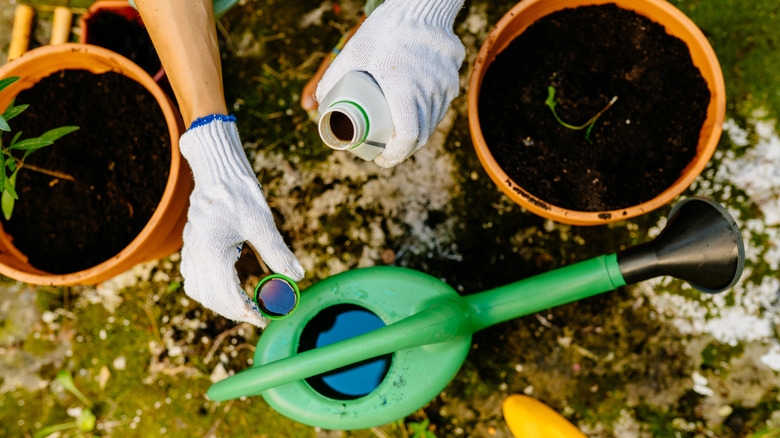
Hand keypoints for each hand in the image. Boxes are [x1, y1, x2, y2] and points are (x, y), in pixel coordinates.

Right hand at [178, 115, 303, 326]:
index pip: (227, 297)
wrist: (217, 167)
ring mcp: (191, 248)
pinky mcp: (192, 242)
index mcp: (212, 253)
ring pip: (197, 289)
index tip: (265, 319)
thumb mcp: (263, 223)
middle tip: (258, 315)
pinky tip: (225, 286)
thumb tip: (298, 276)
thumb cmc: (240, 192)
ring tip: (243, 305)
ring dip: (219, 302)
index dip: (247, 313)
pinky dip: (207, 288)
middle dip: (234, 311)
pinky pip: (193, 275)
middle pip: (211, 298)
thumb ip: (278, 253)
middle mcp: (197, 254)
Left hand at [315, 0, 465, 167]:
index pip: (406, 139)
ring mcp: (445, 87)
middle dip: (402, 150)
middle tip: (385, 151)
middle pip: (420, 136)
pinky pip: (441, 107)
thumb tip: (318, 103)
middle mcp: (429, 93)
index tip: (381, 159)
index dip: (394, 156)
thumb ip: (333, 76)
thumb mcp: (354, 51)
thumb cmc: (385, 29)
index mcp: (406, 92)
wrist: (420, 6)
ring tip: (398, 135)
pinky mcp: (452, 80)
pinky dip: (428, 116)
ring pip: (432, 123)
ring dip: (416, 134)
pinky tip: (415, 115)